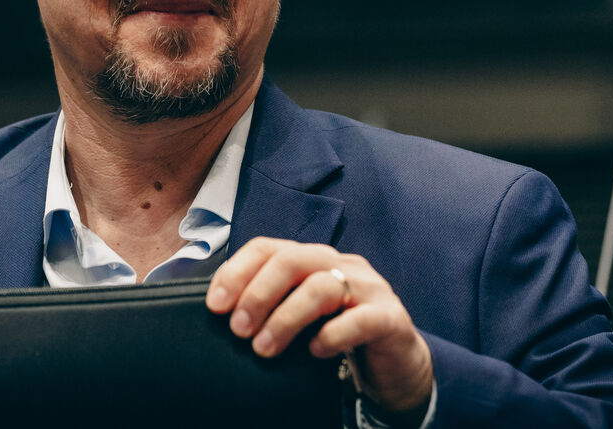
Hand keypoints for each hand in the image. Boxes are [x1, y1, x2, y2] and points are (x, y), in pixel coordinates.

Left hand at [206, 237, 432, 413]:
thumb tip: (223, 313)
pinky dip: (333, 334)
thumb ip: (273, 305)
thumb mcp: (302, 316)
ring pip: (321, 287)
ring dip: (285, 318)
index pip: (269, 248)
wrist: (397, 365)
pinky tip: (316, 350)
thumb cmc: (341, 336)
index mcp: (314, 260)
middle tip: (238, 328)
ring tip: (264, 347)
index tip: (215, 303)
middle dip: (258, 293)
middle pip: (293, 260)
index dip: (237, 271)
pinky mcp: (391, 318)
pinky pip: (361, 319)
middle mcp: (341, 265)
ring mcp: (369, 288)